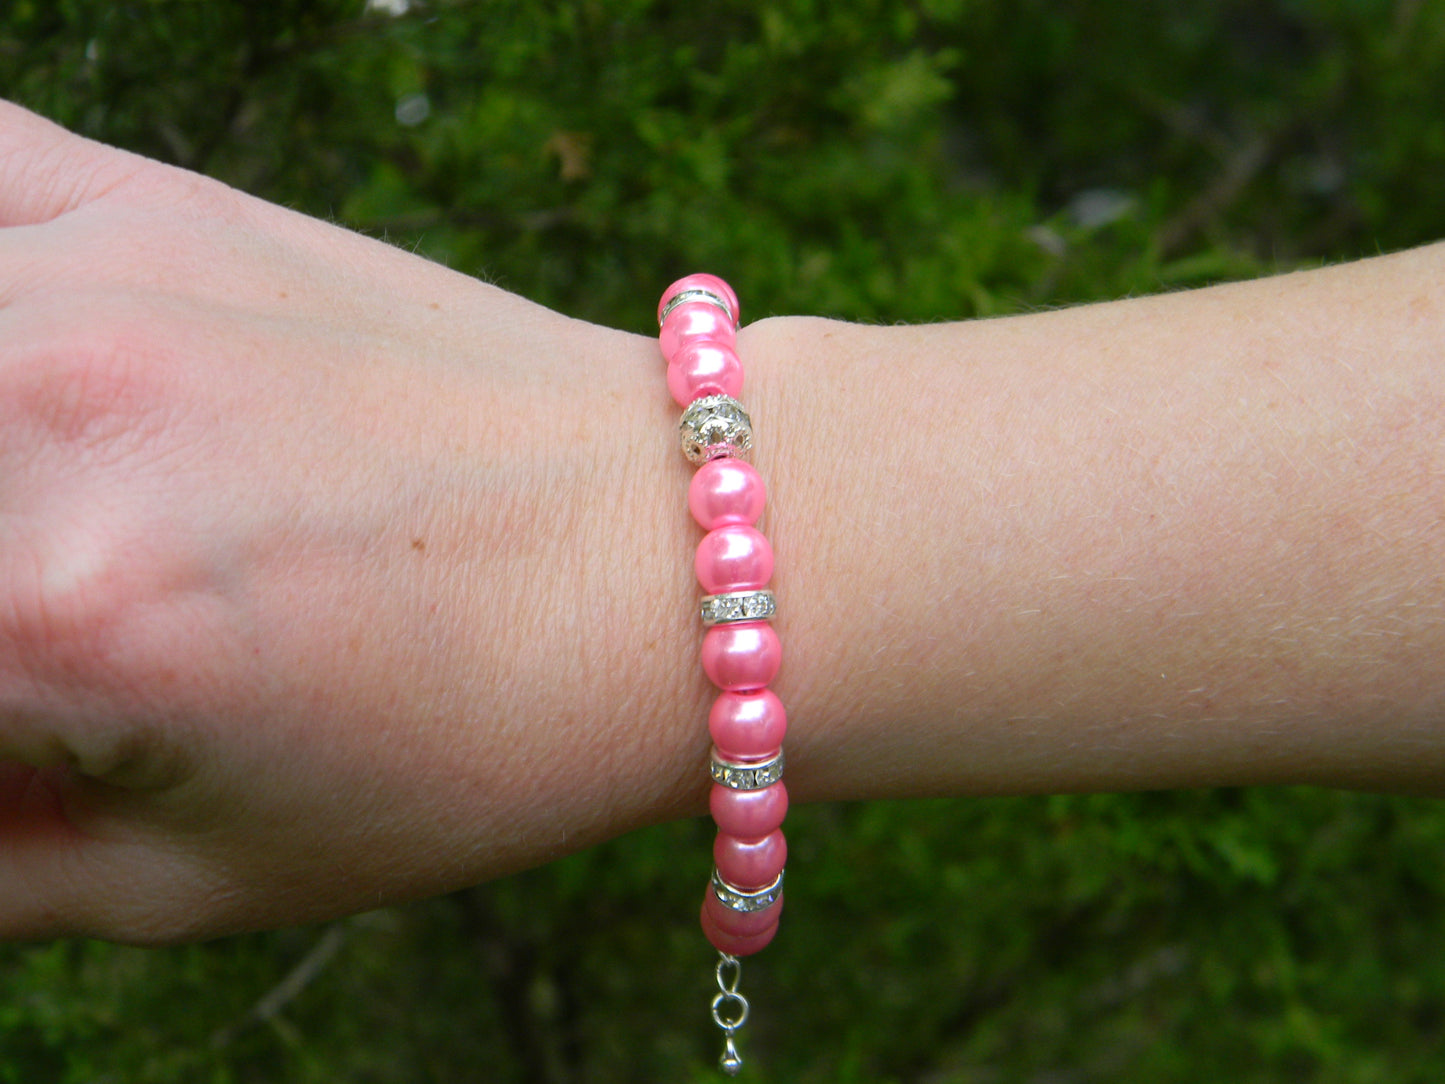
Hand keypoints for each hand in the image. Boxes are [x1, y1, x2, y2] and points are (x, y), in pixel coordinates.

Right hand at [0, 101, 703, 941]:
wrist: (675, 553)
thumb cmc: (482, 739)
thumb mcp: (200, 876)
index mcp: (46, 613)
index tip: (11, 717)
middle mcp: (44, 405)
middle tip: (27, 625)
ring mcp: (102, 274)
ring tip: (45, 539)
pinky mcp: (165, 199)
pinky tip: (28, 365)